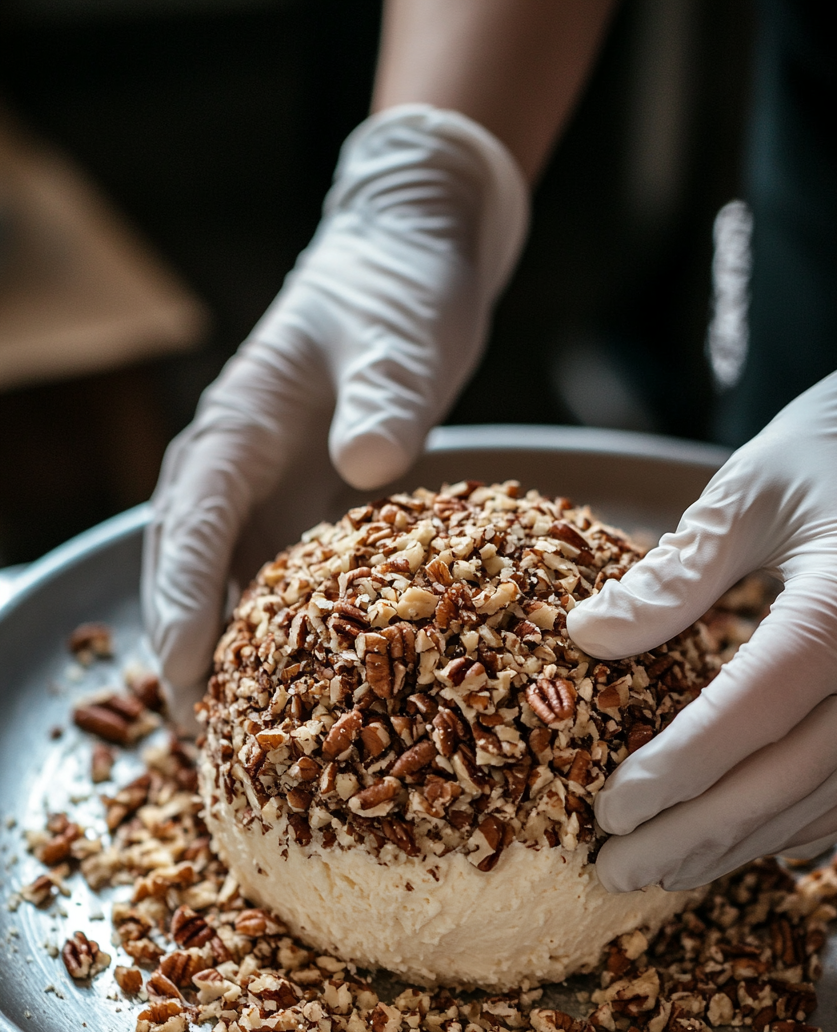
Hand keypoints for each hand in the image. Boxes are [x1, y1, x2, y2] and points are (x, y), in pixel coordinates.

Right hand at [142, 104, 526, 724]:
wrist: (413, 255)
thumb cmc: (398, 286)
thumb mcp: (398, 334)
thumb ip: (383, 395)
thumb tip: (361, 466)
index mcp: (237, 424)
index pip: (191, 521)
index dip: (182, 599)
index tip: (184, 668)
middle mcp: (236, 465)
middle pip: (188, 567)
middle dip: (187, 648)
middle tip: (202, 730)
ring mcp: (268, 488)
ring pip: (225, 581)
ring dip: (225, 651)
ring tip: (237, 730)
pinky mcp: (305, 504)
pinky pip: (278, 577)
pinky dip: (280, 632)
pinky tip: (301, 686)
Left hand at [567, 338, 836, 891]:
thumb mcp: (755, 487)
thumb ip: (677, 573)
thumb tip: (589, 636)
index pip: (743, 720)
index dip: (672, 776)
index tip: (608, 811)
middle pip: (783, 783)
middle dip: (693, 836)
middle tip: (615, 872)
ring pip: (828, 801)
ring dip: (743, 844)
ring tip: (667, 869)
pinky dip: (803, 824)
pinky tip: (750, 839)